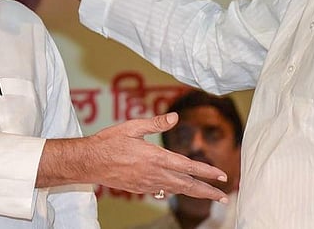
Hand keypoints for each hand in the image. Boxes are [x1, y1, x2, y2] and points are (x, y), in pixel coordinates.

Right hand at [40, 113, 228, 202]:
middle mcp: (155, 173)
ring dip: (194, 193)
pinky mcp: (139, 188)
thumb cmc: (109, 142)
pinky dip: (175, 191)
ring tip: (209, 196)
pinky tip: (178, 190)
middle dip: (207, 192)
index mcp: (156, 157)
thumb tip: (175, 117)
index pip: (188, 167)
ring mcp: (147, 183)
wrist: (89, 162)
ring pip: (177, 190)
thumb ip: (156, 123)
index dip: (207, 172)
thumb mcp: (132, 127)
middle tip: (224, 197)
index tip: (221, 176)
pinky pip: (162, 191)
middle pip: (187, 185)